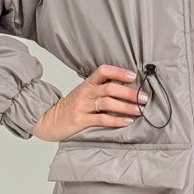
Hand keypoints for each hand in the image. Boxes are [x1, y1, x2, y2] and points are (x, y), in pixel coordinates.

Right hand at [30, 64, 148, 141]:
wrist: (49, 119)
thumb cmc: (70, 106)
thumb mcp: (83, 93)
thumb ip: (99, 88)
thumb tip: (123, 86)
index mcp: (87, 83)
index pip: (103, 71)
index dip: (118, 72)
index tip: (133, 76)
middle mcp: (85, 93)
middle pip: (110, 88)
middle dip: (129, 92)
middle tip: (144, 98)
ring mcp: (83, 106)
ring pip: (108, 103)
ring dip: (126, 106)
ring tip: (139, 110)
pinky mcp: (81, 120)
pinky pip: (102, 119)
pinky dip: (116, 120)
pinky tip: (127, 121)